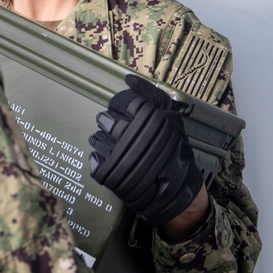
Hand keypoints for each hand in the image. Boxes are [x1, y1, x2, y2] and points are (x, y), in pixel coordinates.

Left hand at [88, 74, 202, 226]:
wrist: (177, 193)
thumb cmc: (176, 154)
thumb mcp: (172, 121)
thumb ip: (152, 97)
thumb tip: (129, 79)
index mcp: (145, 118)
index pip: (120, 102)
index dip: (121, 108)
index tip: (126, 115)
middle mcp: (129, 133)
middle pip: (105, 119)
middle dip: (109, 124)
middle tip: (119, 133)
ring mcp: (116, 154)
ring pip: (96, 138)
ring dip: (102, 141)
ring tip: (115, 148)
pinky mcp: (108, 173)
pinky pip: (94, 159)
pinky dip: (99, 160)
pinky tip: (111, 162)